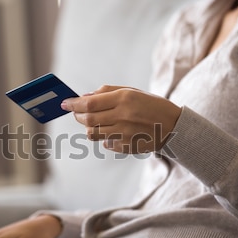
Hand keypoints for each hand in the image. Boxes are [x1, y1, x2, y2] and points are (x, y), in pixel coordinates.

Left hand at [61, 85, 180, 153]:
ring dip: (88, 127)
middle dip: (78, 116)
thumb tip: (83, 97)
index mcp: (124, 98)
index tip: (64, 103)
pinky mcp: (126, 146)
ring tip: (94, 121)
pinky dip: (103, 137)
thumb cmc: (150, 105)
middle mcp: (123, 116)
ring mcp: (125, 133)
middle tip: (76, 113)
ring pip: (93, 133)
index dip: (73, 104)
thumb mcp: (132, 91)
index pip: (89, 103)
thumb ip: (107, 92)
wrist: (173, 127)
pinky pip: (105, 143)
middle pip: (88, 119)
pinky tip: (112, 131)